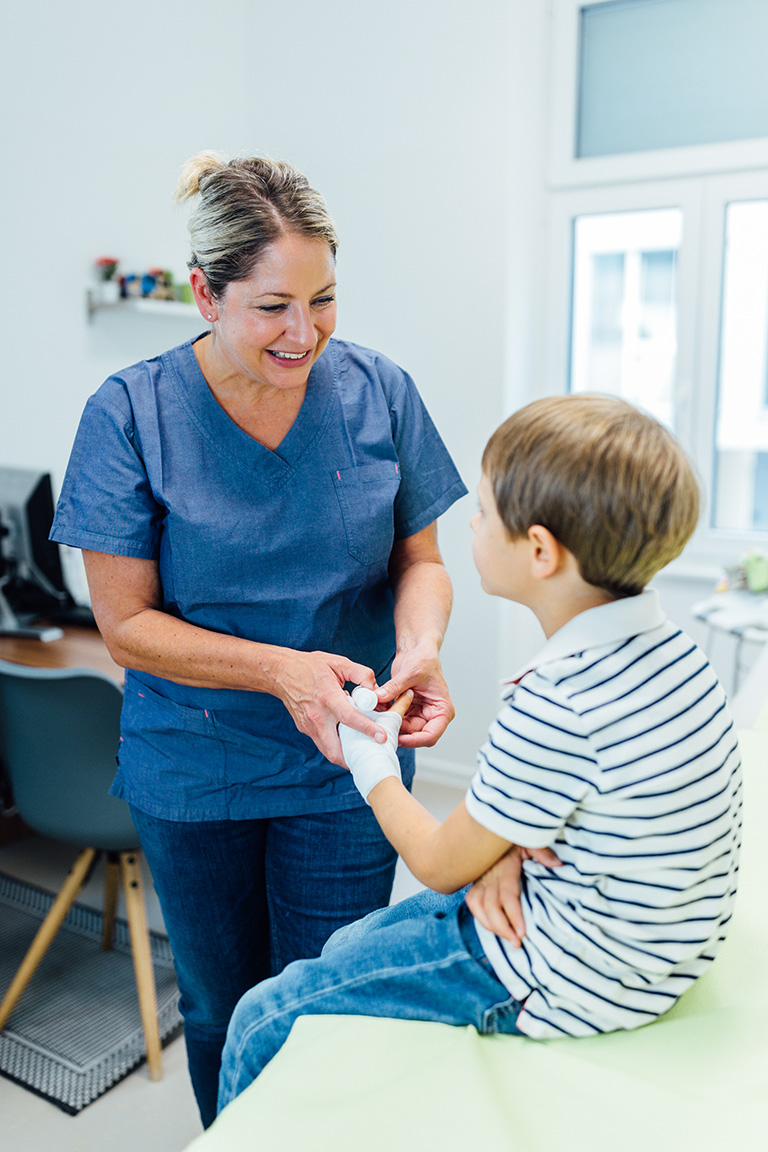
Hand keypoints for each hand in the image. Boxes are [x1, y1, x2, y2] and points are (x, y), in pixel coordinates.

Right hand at [274, 650, 387, 765]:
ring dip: (345, 755)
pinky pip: (323, 743)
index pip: (349, 718)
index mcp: (328, 697)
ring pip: (328, 752)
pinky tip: (347, 739)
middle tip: (372, 755)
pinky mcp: (305, 729)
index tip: (383, 737)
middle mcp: (317, 716)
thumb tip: (377, 691)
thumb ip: (362, 674)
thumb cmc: (311, 666)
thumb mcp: (339, 663)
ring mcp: (309, 726)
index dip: (367, 729)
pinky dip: (336, 746)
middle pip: (335, 750)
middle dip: (355, 757)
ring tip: (362, 750)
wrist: (282, 673)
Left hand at [375, 649, 454, 747]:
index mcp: (442, 710)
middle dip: (397, 730)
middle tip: (380, 726)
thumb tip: (377, 698)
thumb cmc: (423, 659)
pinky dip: (386, 716)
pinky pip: (396, 719)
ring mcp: (419, 714)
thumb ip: (394, 687)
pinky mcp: (407, 710)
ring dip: (389, 723)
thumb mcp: (409, 672)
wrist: (417, 650)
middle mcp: (432, 715)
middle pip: (414, 735)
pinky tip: (377, 710)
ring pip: (403, 729)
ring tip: (376, 715)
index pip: (430, 735)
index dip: (414, 741)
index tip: (397, 738)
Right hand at [464, 844, 561, 945]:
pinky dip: (480, 917)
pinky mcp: (475, 881)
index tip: (522, 932)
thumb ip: (542, 851)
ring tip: (508, 939)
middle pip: (491, 906)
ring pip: (478, 906)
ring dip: (491, 926)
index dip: (513, 915)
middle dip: (503, 928)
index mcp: (505, 867)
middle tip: (517, 943)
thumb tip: (557, 865)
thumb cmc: (514, 837)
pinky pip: (472, 902)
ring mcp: (480, 878)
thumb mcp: (530, 839)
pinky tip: (493, 928)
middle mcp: (489, 874)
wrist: (493, 826)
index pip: (507, 895)